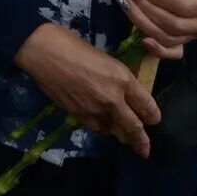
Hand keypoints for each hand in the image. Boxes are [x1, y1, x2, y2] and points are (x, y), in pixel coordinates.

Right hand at [14, 22, 160, 158]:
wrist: (42, 51)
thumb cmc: (72, 45)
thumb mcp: (105, 58)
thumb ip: (117, 78)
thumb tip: (123, 91)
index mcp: (123, 79)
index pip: (147, 106)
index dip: (153, 115)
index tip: (153, 120)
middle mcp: (113, 98)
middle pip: (134, 127)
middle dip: (141, 140)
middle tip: (145, 150)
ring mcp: (94, 109)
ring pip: (113, 130)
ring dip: (117, 132)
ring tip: (120, 135)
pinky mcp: (77, 114)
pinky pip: (95, 126)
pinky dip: (99, 126)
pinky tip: (98, 122)